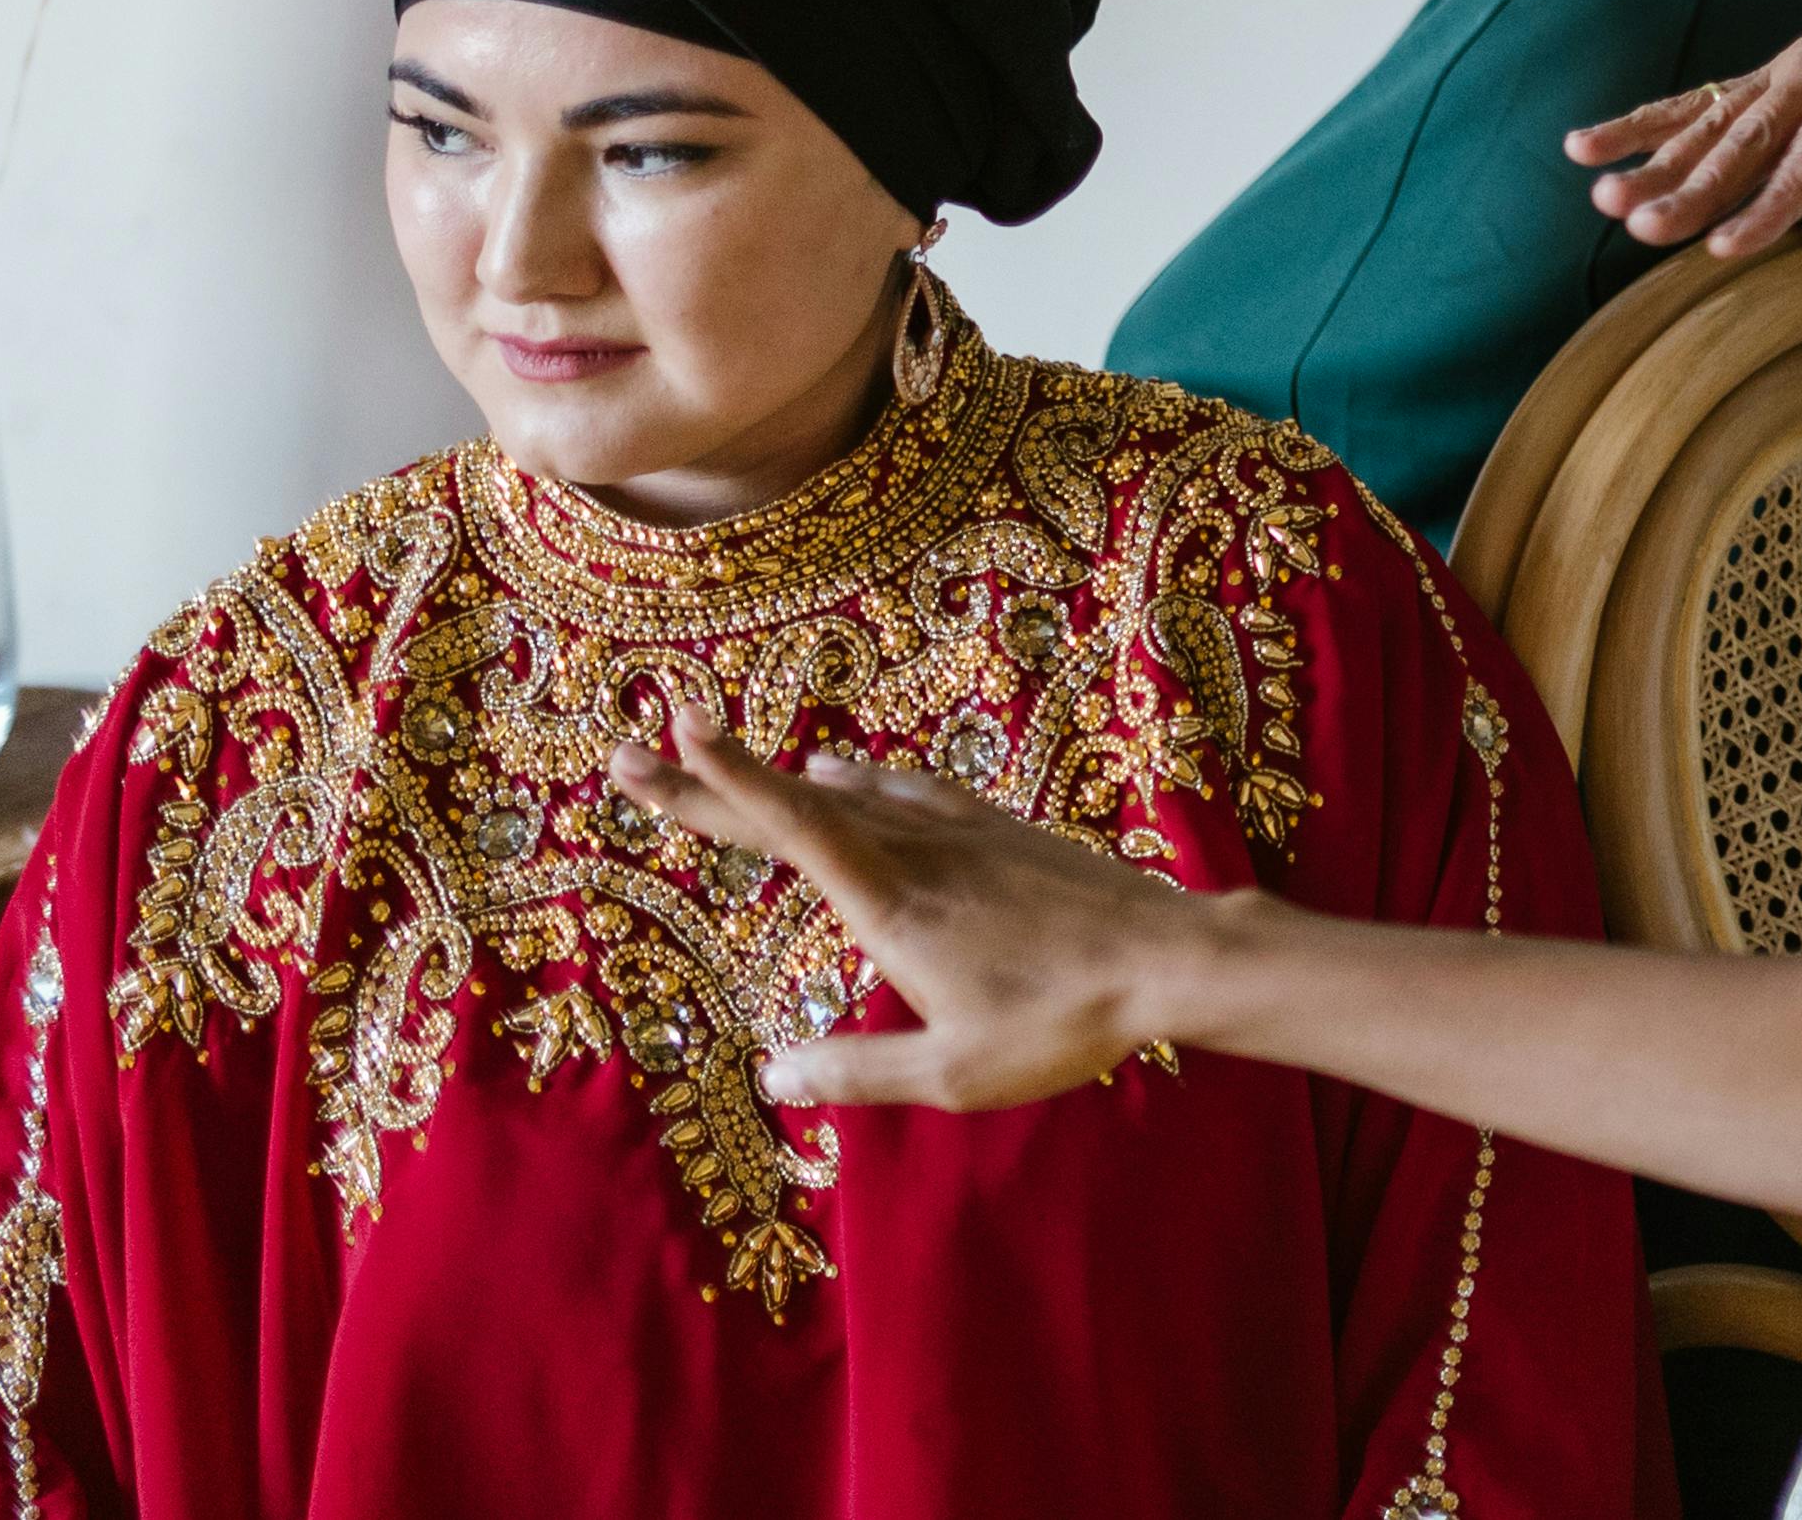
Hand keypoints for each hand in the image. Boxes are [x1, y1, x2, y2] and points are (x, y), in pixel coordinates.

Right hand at [616, 713, 1207, 1112]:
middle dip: (709, 781)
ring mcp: (962, 832)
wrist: (1172, 958)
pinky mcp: (1000, 831)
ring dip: (778, 780)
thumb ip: (858, 1072)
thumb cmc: (1065, 1022)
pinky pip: (910, 789)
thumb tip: (773, 1071)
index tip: (670, 728)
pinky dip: (860, 779)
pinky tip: (847, 774)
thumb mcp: (953, 1072)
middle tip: (629, 754)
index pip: (790, 825)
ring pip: (849, 792)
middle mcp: (917, 850)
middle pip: (794, 804)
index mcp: (893, 901)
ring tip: (718, 760)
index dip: (725, 779)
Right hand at [1569, 0, 1801, 264]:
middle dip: (1693, 187)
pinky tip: (1586, 145)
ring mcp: (1789, 66)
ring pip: (1715, 120)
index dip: (1772, 202)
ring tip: (1601, 197)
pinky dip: (1647, 122)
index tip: (1725, 248)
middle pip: (1751, 139)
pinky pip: (1704, 100)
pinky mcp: (1773, 74)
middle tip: (1639, 227)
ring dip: (1657, 160)